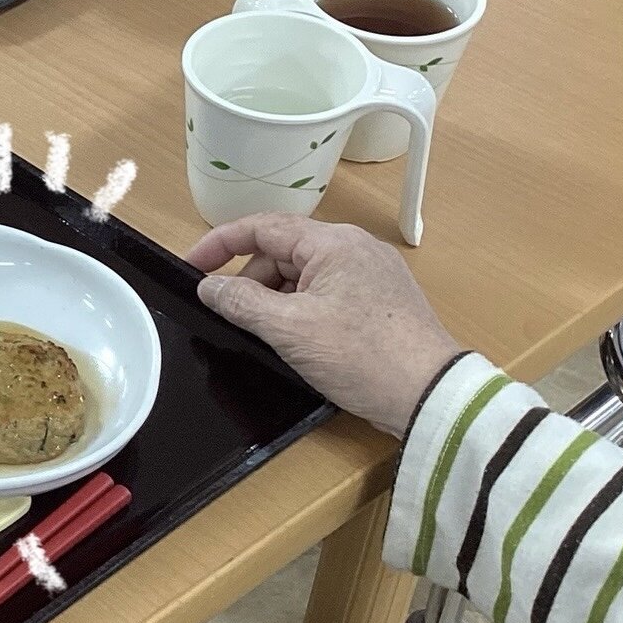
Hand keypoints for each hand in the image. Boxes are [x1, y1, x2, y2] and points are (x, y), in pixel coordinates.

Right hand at [184, 214, 460, 436]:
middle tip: (233, 317)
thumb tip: (209, 286)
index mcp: (332, 243)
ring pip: (305, 274)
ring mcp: (373, 273)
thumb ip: (241, 301)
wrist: (432, 396)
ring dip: (277, 299)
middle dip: (250, 281)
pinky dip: (302, 309)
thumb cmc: (361, 356)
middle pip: (283, 251)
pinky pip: (328, 292)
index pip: (262, 227)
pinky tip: (299, 340)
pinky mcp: (383, 300)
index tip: (190, 267)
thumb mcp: (289, 329)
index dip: (219, 244)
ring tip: (269, 336)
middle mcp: (355, 247)